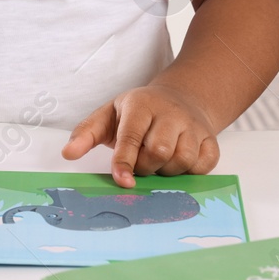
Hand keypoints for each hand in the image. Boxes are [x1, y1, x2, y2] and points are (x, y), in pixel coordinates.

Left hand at [61, 84, 220, 186]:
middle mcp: (170, 113)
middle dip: (146, 168)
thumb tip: (67, 153)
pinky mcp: (211, 139)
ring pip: (183, 160)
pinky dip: (191, 172)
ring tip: (159, 163)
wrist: (181, 97)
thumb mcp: (109, 114)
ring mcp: (193, 126)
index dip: (125, 162)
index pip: (131, 136)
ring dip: (168, 172)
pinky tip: (179, 164)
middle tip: (141, 164)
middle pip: (159, 151)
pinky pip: (204, 165)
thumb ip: (86, 133)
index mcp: (141, 105)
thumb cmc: (139, 112)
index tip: (122, 182)